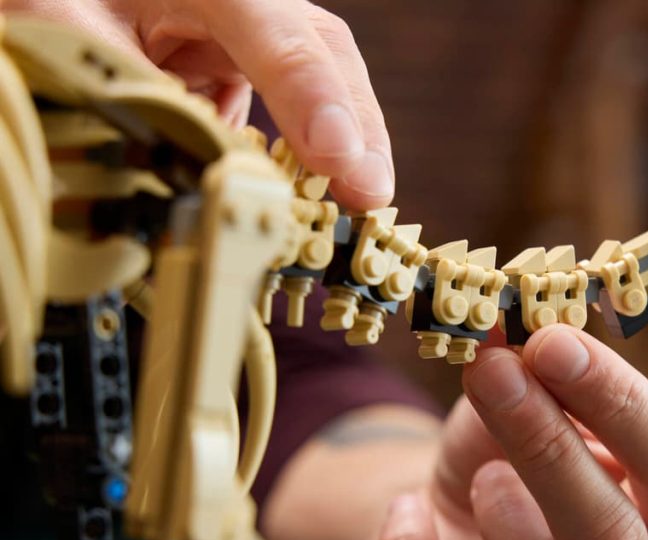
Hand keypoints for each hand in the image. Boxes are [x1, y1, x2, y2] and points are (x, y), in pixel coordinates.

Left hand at [4, 0, 391, 208]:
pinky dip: (304, 146)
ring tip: (359, 198)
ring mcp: (250, 21)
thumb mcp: (64, 29)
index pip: (277, 32)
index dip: (310, 96)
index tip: (335, 158)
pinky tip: (308, 186)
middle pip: (323, 49)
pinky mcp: (242, 54)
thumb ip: (127, 91)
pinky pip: (288, 99)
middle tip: (370, 193)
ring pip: (322, 74)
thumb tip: (190, 174)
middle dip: (356, 126)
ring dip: (344, 140)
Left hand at [378, 325, 647, 539]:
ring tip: (482, 475)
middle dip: (549, 445)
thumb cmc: (516, 470)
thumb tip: (506, 320)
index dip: (620, 399)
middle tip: (496, 374)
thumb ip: (530, 370)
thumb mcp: (528, 410)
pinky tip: (408, 513)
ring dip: (510, 530)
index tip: (553, 341)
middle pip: (614, 536)